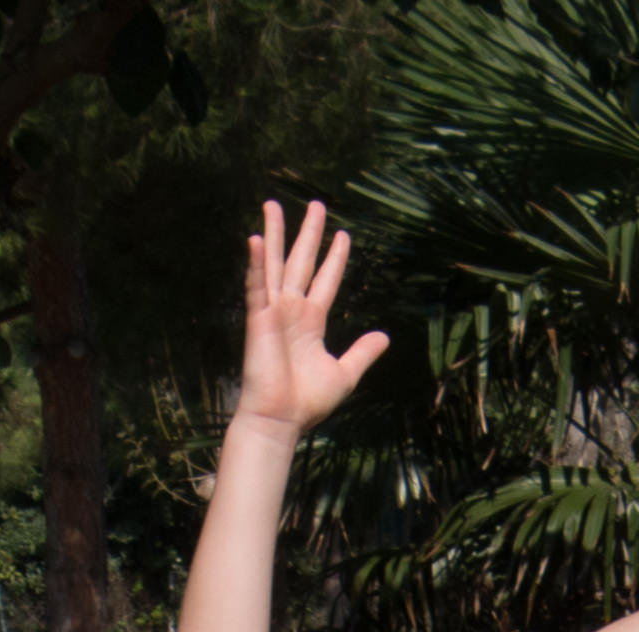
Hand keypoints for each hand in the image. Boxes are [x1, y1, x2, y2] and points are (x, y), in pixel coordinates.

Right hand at [231, 199, 388, 437]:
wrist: (281, 420)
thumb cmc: (307, 402)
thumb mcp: (345, 373)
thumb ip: (362, 352)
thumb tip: (384, 336)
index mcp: (311, 322)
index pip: (325, 281)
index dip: (335, 258)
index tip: (342, 235)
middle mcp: (291, 311)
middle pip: (300, 262)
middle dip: (308, 233)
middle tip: (316, 205)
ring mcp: (273, 313)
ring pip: (273, 264)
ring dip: (273, 234)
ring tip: (272, 205)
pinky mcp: (258, 320)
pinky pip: (257, 286)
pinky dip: (255, 263)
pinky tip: (254, 239)